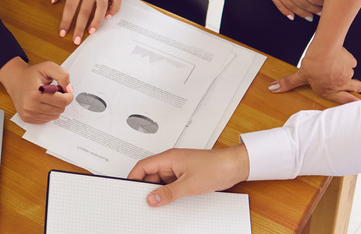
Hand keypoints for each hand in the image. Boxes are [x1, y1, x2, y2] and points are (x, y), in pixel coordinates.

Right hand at [0, 57, 73, 123]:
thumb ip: (62, 76)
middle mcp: (31, 106)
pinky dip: (48, 111)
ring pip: (55, 115)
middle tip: (53, 92)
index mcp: (36, 94)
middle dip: (61, 100)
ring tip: (46, 97)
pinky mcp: (28, 118)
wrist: (14, 80)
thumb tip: (69, 90)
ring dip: (54, 106)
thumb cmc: (31, 74)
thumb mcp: (48, 67)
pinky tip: (42, 103)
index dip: (68, 95)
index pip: (63, 101)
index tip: (65, 90)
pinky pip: (47, 119)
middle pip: (60, 109)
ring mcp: (29, 114)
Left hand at [49, 0, 121, 44]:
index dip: (66, 20)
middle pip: (85, 10)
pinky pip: (116, 1)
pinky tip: (108, 17)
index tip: (62, 32)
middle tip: (76, 40)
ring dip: (97, 21)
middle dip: (80, 27)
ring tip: (91, 32)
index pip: (71, 5)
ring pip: (101, 7)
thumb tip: (54, 0)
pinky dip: (114, 10)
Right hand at [127, 145, 249, 206]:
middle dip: (145, 187)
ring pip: (161, 181)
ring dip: (159, 191)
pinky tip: (170, 201)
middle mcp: (172, 162)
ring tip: (158, 202)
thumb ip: (169, 193)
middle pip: (150, 175)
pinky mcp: (186, 176)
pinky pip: (171, 185)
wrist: (234, 166)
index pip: (143, 166)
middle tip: (142, 200)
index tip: (127, 188)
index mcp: (168, 158)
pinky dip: (168, 193)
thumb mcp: (189, 184)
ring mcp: (179, 169)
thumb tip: (153, 198)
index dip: (133, 177)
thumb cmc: (215, 166)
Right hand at [251, 0, 324, 19]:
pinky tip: (292, 16)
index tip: (325, 5)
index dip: (322, 4)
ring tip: (309, 17)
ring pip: (294, 8)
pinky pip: (280, 6)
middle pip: (306, 6)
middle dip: (314, 10)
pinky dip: (286, 12)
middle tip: (320, 13)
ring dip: (303, 14)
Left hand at [271, 45, 360, 103]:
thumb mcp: (300, 75)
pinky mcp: (351, 62)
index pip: (344, 100)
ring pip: (352, 74)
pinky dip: (346, 60)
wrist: (324, 51)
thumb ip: (288, 83)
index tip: (355, 103)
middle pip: (356, 88)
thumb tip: (274, 88)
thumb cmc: (314, 64)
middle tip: (351, 84)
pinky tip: (338, 56)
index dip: (350, 102)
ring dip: (346, 71)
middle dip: (354, 87)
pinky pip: (351, 62)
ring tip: (338, 65)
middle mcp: (341, 84)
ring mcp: (348, 74)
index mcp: (329, 90)